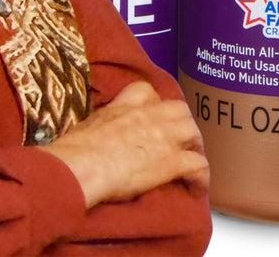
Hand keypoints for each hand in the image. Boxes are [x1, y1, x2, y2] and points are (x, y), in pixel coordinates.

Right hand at [43, 81, 208, 208]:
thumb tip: (95, 132)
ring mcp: (162, 137)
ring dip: (194, 145)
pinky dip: (201, 176)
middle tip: (180, 139)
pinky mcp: (170, 161)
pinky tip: (197, 187)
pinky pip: (197, 164)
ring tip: (192, 160)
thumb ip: (102, 122)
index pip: (148, 92)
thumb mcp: (89, 124)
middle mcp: (149, 116)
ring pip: (193, 132)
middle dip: (182, 122)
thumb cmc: (77, 150)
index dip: (155, 104)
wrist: (82, 165)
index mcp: (126, 106)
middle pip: (179, 109)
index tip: (154, 115)